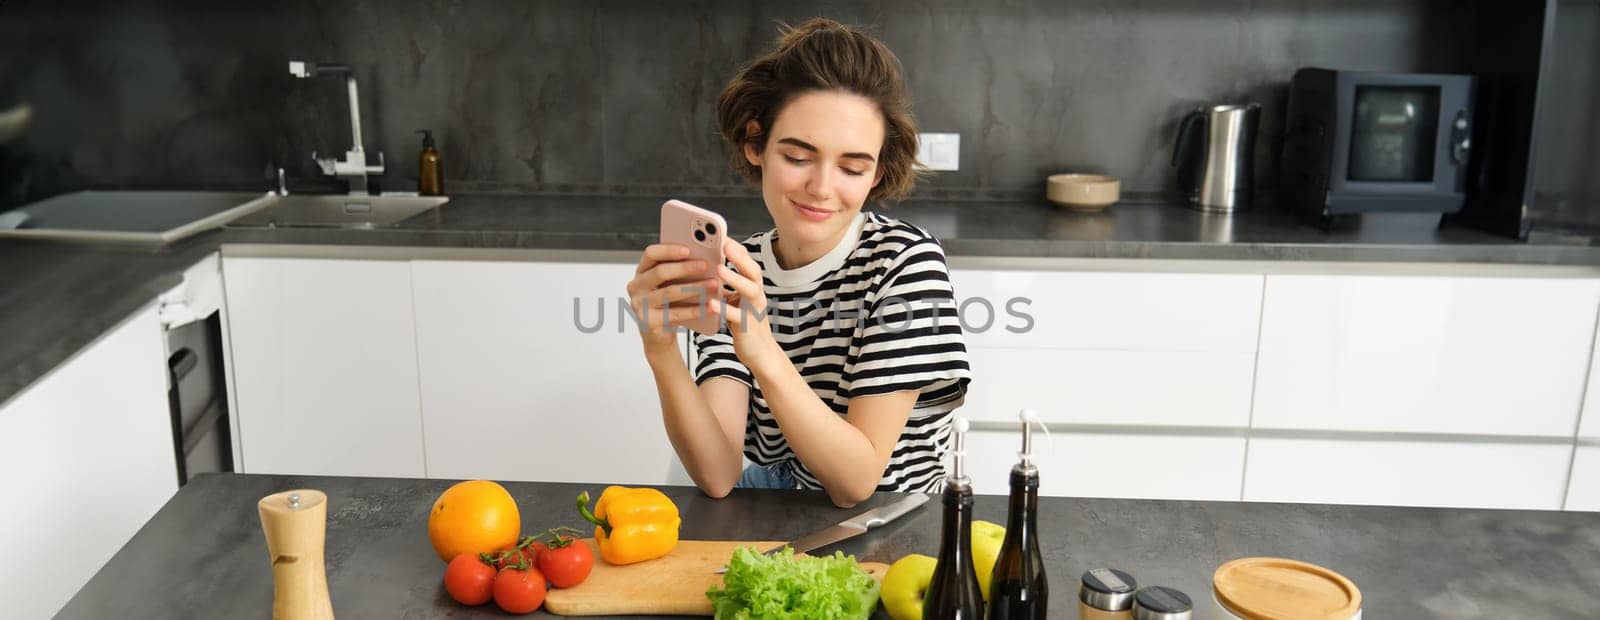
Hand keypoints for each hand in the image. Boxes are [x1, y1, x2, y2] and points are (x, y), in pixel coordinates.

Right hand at [625, 244, 718, 349]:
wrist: (658, 335)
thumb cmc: (668, 304)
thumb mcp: (672, 284)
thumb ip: (682, 271)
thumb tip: (709, 259)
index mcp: (642, 271)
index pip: (651, 254)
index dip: (669, 250)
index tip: (688, 249)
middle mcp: (637, 286)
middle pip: (660, 272)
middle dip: (685, 268)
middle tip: (705, 265)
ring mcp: (639, 304)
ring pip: (669, 292)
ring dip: (694, 287)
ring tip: (713, 284)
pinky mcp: (648, 322)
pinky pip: (675, 314)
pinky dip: (695, 310)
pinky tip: (710, 306)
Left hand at [707, 238, 782, 370]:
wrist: (759, 354)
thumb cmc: (744, 324)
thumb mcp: (736, 300)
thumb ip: (726, 285)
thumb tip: (706, 265)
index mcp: (753, 287)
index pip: (747, 263)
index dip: (737, 249)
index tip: (722, 234)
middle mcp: (757, 296)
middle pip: (753, 272)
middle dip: (739, 257)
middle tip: (724, 244)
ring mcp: (754, 312)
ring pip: (749, 291)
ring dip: (734, 279)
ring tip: (719, 269)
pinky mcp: (747, 329)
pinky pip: (736, 317)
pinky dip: (724, 309)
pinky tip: (711, 303)